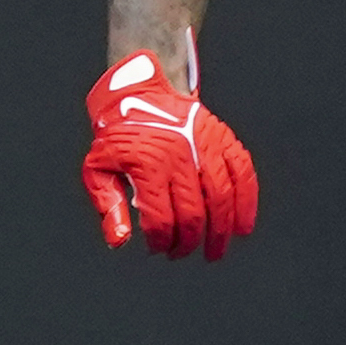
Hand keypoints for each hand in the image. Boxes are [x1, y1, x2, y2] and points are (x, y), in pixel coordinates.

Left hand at [82, 46, 255, 260]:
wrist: (141, 92)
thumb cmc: (119, 135)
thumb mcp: (98, 168)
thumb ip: (109, 207)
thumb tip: (120, 241)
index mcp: (148, 164)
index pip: (161, 218)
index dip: (161, 241)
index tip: (159, 249)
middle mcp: (180, 156)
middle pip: (193, 214)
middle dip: (189, 242)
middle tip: (182, 252)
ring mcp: (206, 146)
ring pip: (222, 199)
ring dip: (220, 232)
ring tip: (214, 250)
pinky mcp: (223, 139)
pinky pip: (243, 174)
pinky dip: (247, 203)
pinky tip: (243, 226)